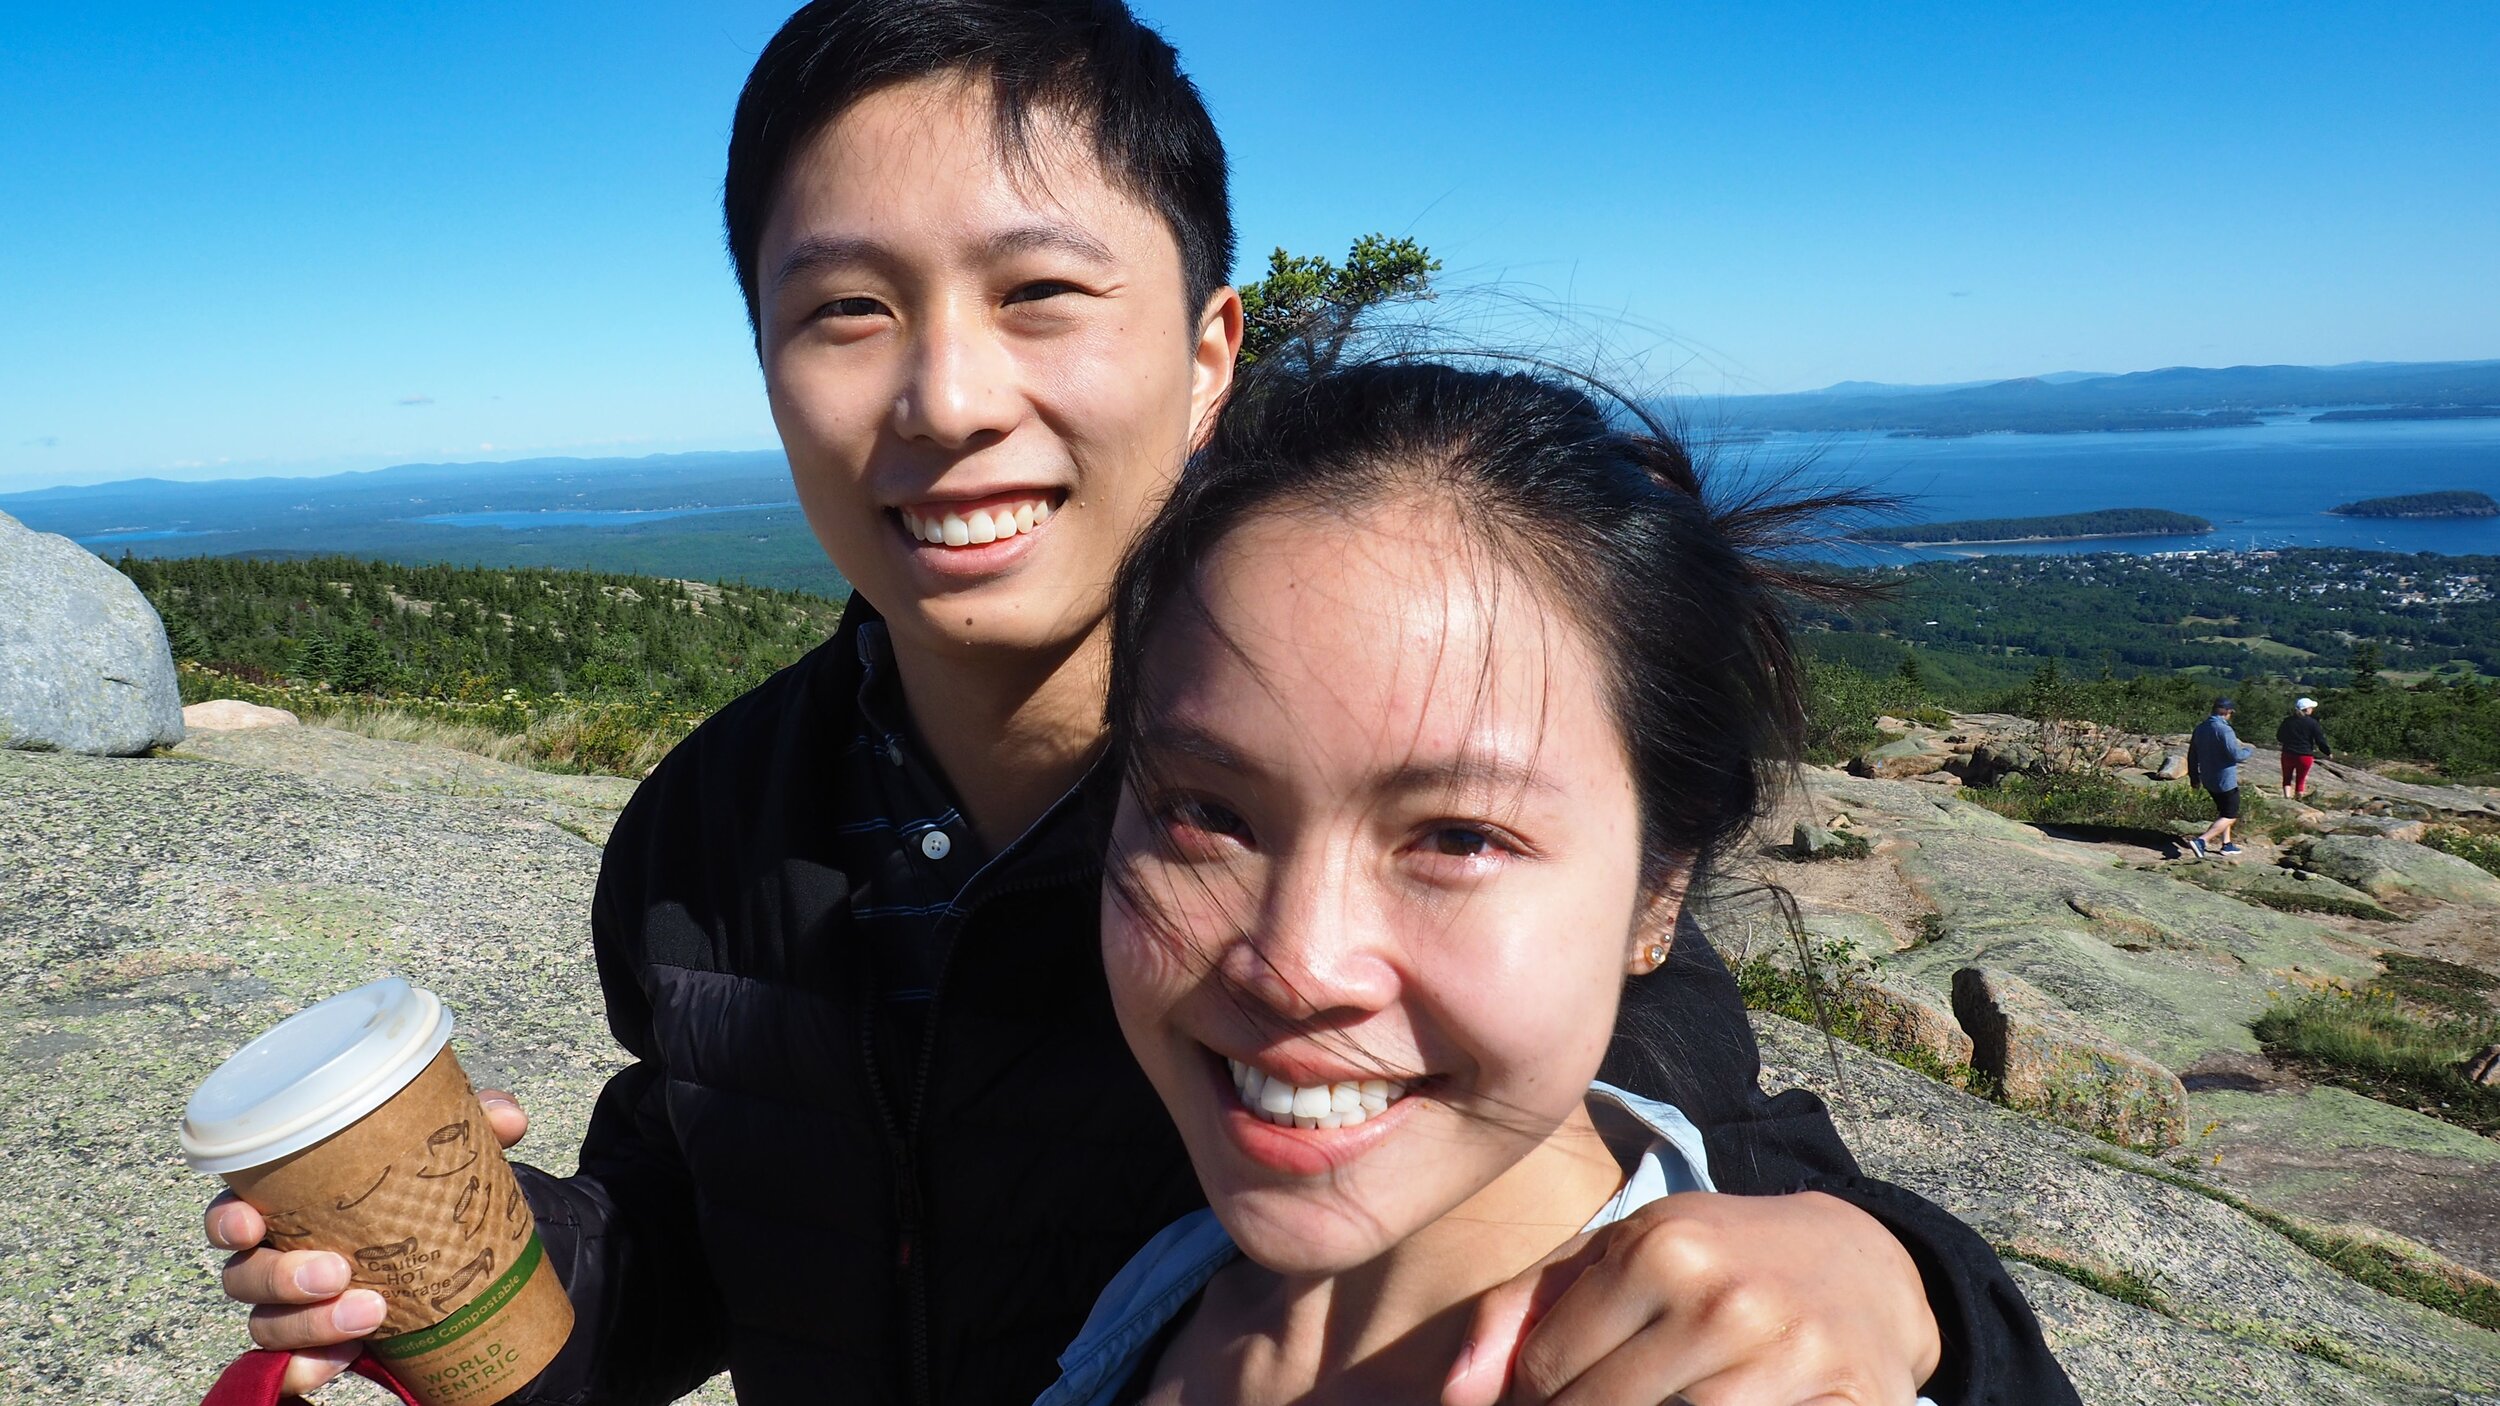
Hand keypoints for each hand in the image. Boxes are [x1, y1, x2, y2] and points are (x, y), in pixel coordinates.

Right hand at [203, 1090, 529, 1396]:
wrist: (447, 1261)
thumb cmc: (417, 1199)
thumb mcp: (442, 1159)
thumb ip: (470, 1128)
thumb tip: (506, 1118)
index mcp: (288, 1208)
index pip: (232, 1213)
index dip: (228, 1220)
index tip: (251, 1223)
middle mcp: (275, 1260)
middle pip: (243, 1276)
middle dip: (281, 1278)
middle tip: (337, 1271)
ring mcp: (289, 1310)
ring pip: (266, 1326)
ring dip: (310, 1324)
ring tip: (372, 1313)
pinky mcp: (311, 1349)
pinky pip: (285, 1372)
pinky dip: (306, 1369)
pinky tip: (342, 1360)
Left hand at [1444, 1189, 1938, 1405]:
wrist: (1859, 1265)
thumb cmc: (1714, 1262)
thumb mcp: (1619, 1256)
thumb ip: (1523, 1310)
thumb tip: (1451, 1396)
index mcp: (1659, 1247)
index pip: (1548, 1369)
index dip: (1536, 1396)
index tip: (1549, 1391)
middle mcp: (1721, 1298)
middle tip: (1599, 1395)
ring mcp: (1784, 1354)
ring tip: (1659, 1395)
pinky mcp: (1843, 1402)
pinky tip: (1708, 1402)